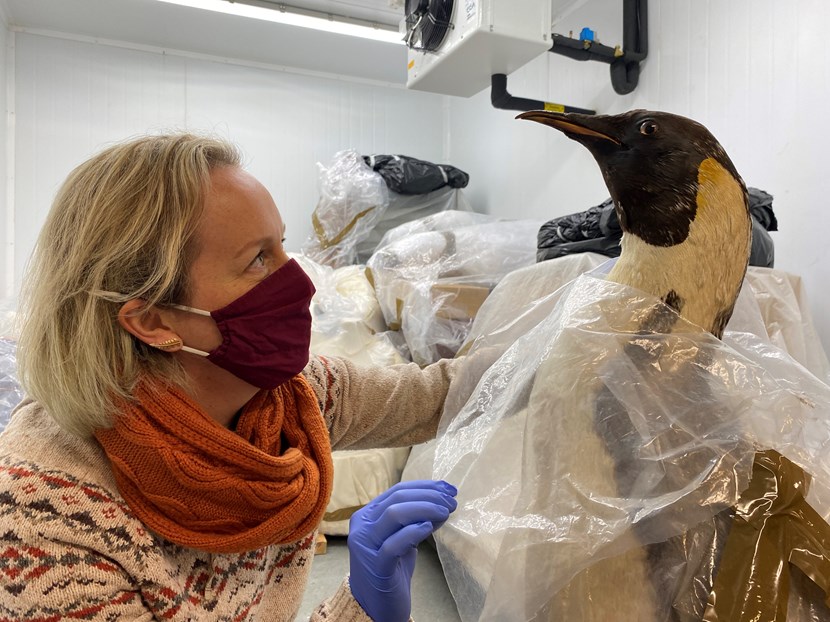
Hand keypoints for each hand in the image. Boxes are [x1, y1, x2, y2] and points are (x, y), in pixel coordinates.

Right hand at [347, 479, 457, 621]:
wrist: (375, 606)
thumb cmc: (390, 570)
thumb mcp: (403, 539)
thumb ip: (415, 520)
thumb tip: (442, 501)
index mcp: (367, 515)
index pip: (397, 491)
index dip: (425, 487)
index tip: (449, 489)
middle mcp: (362, 526)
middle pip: (397, 499)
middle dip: (429, 496)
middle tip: (451, 501)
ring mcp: (365, 545)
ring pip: (394, 515)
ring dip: (425, 509)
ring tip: (446, 512)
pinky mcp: (375, 566)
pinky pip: (394, 544)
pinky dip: (413, 532)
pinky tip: (429, 527)